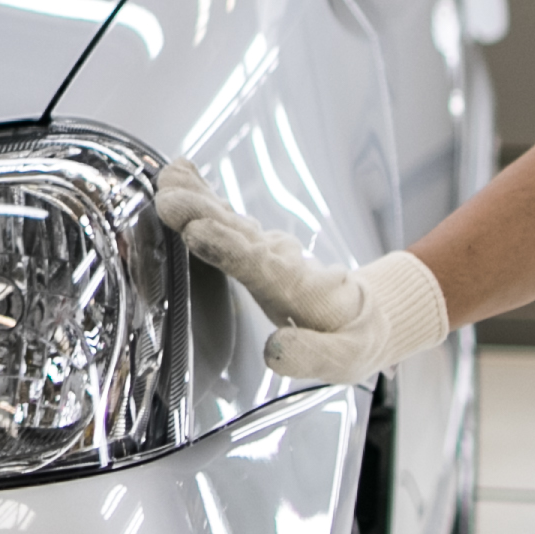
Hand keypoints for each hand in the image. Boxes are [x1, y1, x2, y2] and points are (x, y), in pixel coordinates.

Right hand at [155, 163, 453, 383]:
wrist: (368, 312)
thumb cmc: (353, 337)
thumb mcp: (346, 358)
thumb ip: (311, 354)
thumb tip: (274, 350)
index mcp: (295, 288)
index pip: (259, 265)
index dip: (228, 248)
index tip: (197, 231)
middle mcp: (276, 261)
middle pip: (236, 234)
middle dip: (202, 215)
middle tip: (168, 200)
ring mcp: (264, 250)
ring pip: (228, 221)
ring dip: (196, 200)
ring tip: (166, 178)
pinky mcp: (255, 247)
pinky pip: (226, 219)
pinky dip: (202, 197)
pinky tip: (178, 175)